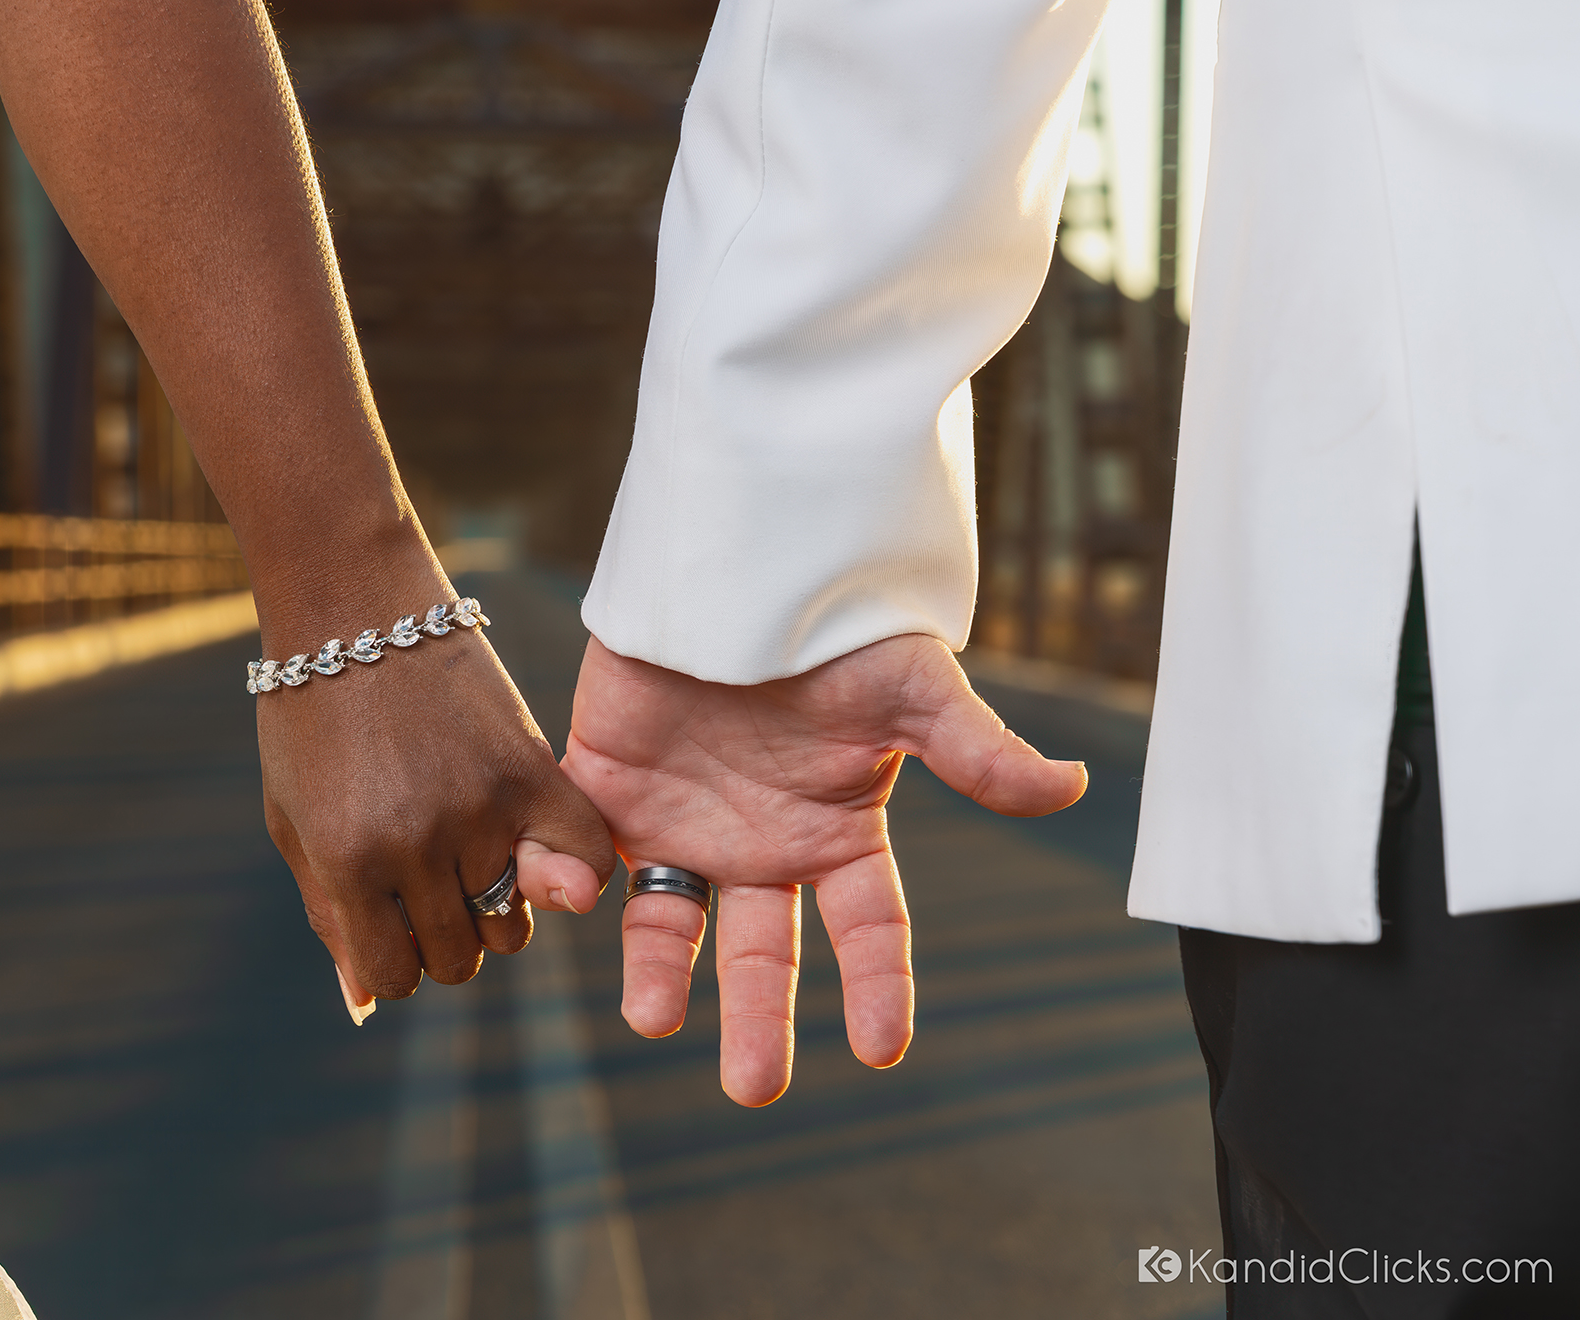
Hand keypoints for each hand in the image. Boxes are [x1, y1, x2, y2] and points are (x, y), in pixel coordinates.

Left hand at [259, 605, 614, 1020]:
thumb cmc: (308, 717)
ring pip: (510, 924)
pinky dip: (568, 876)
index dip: (389, 963)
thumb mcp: (294, 822)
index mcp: (348, 863)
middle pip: (456, 959)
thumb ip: (328, 916)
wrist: (352, 606)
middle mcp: (418, 845)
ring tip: (467, 853)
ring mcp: (480, 809)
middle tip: (426, 882)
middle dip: (438, 937)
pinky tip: (534, 853)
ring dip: (490, 908)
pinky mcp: (530, 770)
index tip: (388, 924)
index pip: (390, 979)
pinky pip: (582, 864)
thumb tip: (363, 1004)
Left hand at [563, 634, 1085, 1103]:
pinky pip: (587, 853)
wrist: (733, 555)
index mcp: (835, 829)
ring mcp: (683, 821)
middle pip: (760, 952)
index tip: (883, 1050)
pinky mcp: (608, 787)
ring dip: (658, 973)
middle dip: (757, 1019)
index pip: (867, 928)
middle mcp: (760, 843)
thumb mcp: (908, 683)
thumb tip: (1070, 788)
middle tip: (753, 1086)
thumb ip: (975, 747)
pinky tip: (572, 896)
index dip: (878, 986)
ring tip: (654, 1018)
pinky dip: (572, 881)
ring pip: (667, 921)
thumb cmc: (833, 619)